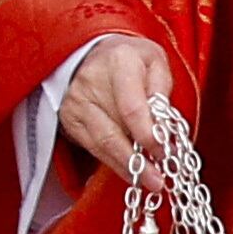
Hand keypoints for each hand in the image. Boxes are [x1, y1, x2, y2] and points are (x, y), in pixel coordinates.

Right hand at [58, 36, 172, 178]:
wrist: (95, 52)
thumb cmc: (133, 60)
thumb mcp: (156, 62)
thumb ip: (162, 90)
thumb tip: (163, 125)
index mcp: (119, 63)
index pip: (131, 107)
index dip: (147, 134)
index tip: (163, 152)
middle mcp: (90, 82)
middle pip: (113, 131)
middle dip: (137, 160)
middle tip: (158, 181)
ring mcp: (75, 101)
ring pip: (101, 143)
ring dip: (126, 166)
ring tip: (149, 182)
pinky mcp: (68, 117)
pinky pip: (92, 146)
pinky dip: (113, 162)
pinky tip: (131, 173)